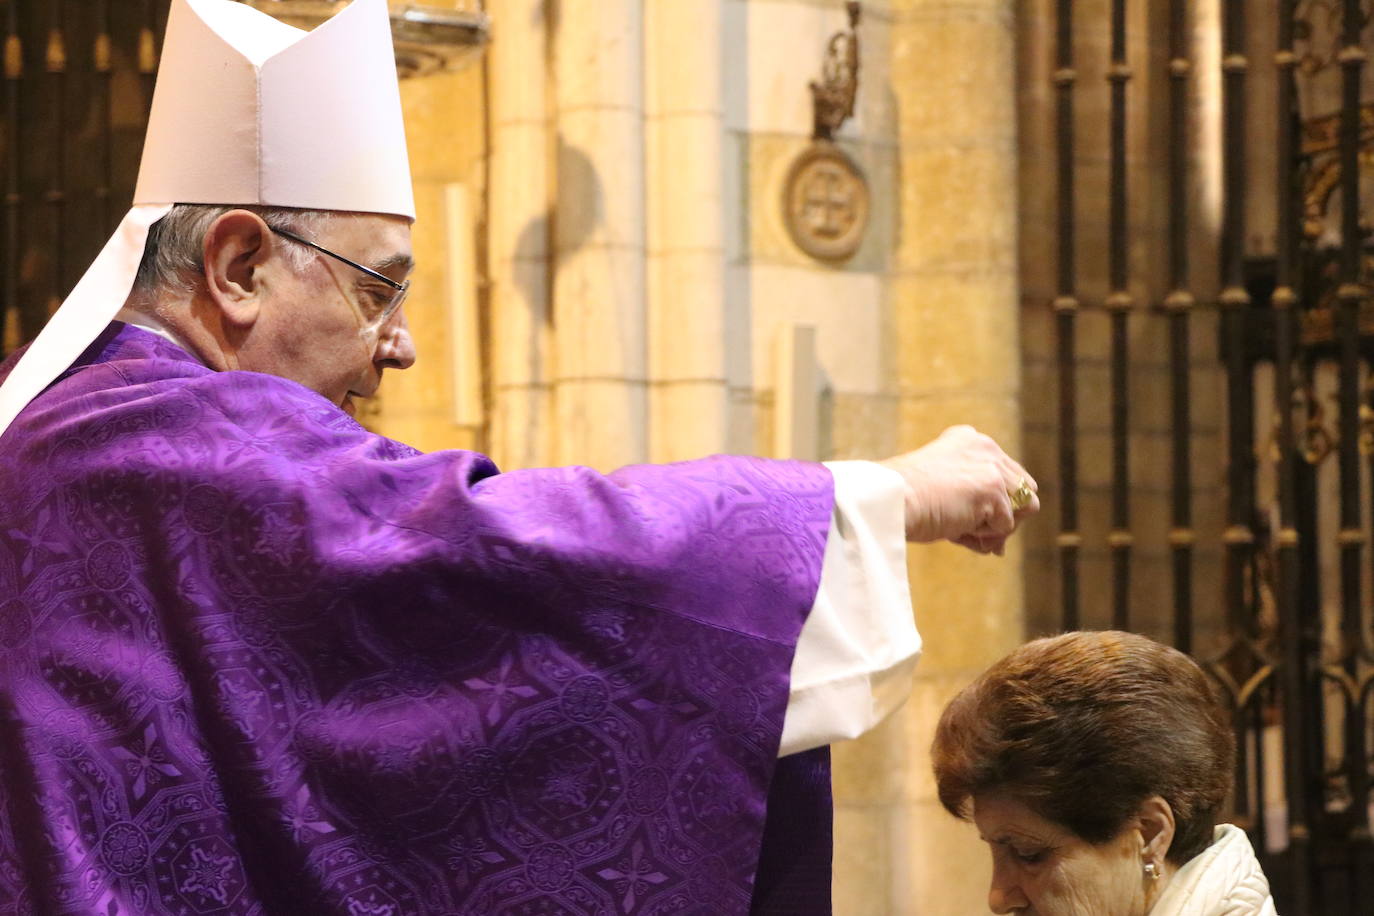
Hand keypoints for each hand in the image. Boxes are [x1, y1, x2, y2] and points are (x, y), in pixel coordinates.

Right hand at [878, 425, 1038, 553]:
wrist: (888, 501)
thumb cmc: (905, 502)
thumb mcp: (943, 493)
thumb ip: (974, 505)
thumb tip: (1000, 546)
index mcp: (970, 441)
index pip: (1006, 476)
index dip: (993, 505)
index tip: (965, 519)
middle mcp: (986, 447)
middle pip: (1023, 491)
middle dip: (1001, 518)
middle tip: (971, 533)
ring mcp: (991, 467)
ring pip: (1021, 509)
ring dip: (994, 528)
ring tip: (961, 531)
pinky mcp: (993, 488)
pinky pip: (1005, 527)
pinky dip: (983, 538)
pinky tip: (956, 530)